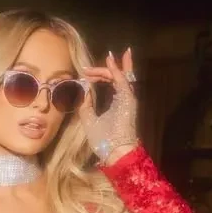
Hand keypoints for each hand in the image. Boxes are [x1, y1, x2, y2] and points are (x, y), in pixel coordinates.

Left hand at [80, 48, 138, 164]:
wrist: (114, 152)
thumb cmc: (104, 140)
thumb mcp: (89, 119)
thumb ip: (85, 104)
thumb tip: (82, 89)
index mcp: (117, 102)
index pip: (111, 82)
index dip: (99, 75)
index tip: (85, 72)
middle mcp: (124, 98)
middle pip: (117, 76)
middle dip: (102, 69)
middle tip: (86, 68)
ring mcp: (128, 98)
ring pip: (120, 76)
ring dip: (109, 67)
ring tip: (100, 59)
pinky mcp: (129, 100)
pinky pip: (122, 81)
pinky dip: (116, 71)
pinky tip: (109, 62)